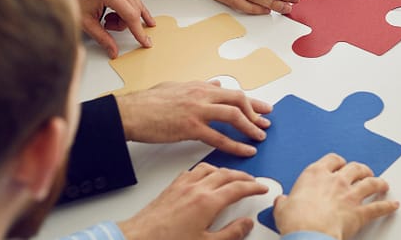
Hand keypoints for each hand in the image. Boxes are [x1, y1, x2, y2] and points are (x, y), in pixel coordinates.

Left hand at [73, 0, 154, 58]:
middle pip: (134, 11)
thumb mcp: (86, 21)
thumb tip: (113, 51)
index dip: (139, 32)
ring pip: (135, 5)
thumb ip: (102, 38)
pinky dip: (126, 7)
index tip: (146, 42)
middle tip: (109, 25)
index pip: (131, 16)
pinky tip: (119, 13)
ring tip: (108, 17)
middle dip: (124, 24)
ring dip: (125, 16)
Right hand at [115, 80, 271, 156]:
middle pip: (238, 99)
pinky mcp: (190, 127)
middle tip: (266, 122)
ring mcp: (197, 110)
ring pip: (233, 115)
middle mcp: (201, 95)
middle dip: (256, 111)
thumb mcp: (176, 87)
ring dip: (250, 127)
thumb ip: (198, 86)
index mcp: (199, 86)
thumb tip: (216, 84)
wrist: (130, 112)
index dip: (251, 101)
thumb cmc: (147, 102)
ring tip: (259, 137)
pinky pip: (219, 137)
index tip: (263, 108)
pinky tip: (245, 151)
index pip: (232, 91)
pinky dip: (236, 145)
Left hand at [118, 164, 268, 239]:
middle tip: (252, 181)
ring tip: (232, 176)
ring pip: (210, 169)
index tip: (261, 188)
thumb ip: (231, 233)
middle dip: (243, 176)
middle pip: (227, 174)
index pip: (238, 188)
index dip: (254, 187)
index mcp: (208, 202)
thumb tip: (246, 224)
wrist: (138, 239)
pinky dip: (205, 171)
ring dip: (225, 171)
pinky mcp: (172, 187)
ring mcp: (183, 186)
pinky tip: (205, 176)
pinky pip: (193, 171)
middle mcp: (196, 189)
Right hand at [274, 154, 398, 239]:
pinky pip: (378, 207)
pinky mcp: (359, 212)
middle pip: (355, 168)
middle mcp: (335, 180)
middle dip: (361, 169)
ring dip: (378, 182)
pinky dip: (387, 206)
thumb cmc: (296, 221)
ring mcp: (350, 195)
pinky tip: (393, 205)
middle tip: (364, 172)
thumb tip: (282, 202)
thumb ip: (284, 202)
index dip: (338, 161)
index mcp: (315, 175)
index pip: (331, 159)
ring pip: (370, 182)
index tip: (340, 164)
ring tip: (382, 183)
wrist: (309, 234)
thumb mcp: (282, 208)